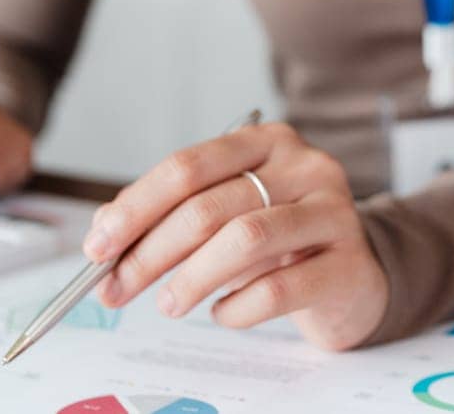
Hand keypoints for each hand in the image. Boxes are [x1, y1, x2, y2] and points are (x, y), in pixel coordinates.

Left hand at [84, 122, 385, 350]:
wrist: (356, 275)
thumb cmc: (283, 241)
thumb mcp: (230, 214)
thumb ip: (172, 214)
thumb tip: (104, 230)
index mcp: (268, 142)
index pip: (188, 166)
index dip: (135, 207)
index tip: (98, 246)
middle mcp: (305, 165)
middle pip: (209, 206)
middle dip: (150, 253)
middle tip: (116, 288)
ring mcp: (333, 212)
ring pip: (244, 240)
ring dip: (190, 279)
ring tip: (169, 303)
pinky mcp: (347, 263)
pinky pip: (277, 289)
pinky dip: (235, 309)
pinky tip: (224, 312)